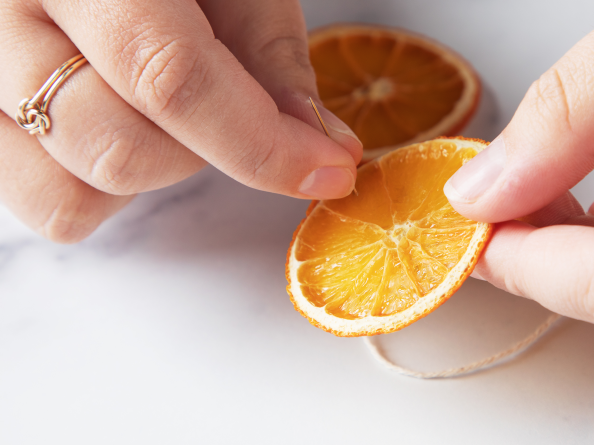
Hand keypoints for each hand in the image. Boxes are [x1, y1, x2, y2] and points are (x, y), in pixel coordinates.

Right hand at [0, 0, 361, 242]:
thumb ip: (268, 55)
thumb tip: (323, 148)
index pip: (170, 77)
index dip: (261, 141)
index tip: (327, 169)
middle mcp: (1, 22)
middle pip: (123, 148)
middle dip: (212, 150)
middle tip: (236, 107)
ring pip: (80, 188)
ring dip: (157, 169)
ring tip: (167, 109)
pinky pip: (49, 205)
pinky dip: (106, 189)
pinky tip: (128, 130)